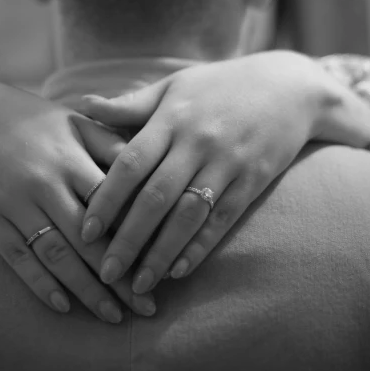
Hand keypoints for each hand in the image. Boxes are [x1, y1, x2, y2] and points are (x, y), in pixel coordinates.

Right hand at [0, 77, 155, 321]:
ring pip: (57, 255)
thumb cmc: (30, 118)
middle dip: (121, 276)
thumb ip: (110, 142)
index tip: (164, 262)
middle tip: (148, 307)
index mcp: (70, 156)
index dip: (139, 235)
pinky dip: (40, 284)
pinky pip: (18, 258)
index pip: (113, 204)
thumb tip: (152, 167)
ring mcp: (14, 203)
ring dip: (87, 290)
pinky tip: (63, 306)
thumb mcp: (72, 120)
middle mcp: (44, 182)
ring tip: (114, 316)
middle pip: (90, 239)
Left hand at [77, 51, 369, 292]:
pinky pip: (223, 219)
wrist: (287, 87)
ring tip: (139, 285)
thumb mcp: (174, 86)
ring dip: (162, 253)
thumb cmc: (219, 85)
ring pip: (188, 215)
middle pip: (156, 197)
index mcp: (172, 118)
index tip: (84, 231)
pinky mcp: (253, 180)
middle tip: (105, 273)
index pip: (131, 163)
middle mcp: (198, 142)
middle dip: (128, 238)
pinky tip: (179, 270)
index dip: (106, 198)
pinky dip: (200, 246)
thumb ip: (130, 103)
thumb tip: (82, 105)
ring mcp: (228, 162)